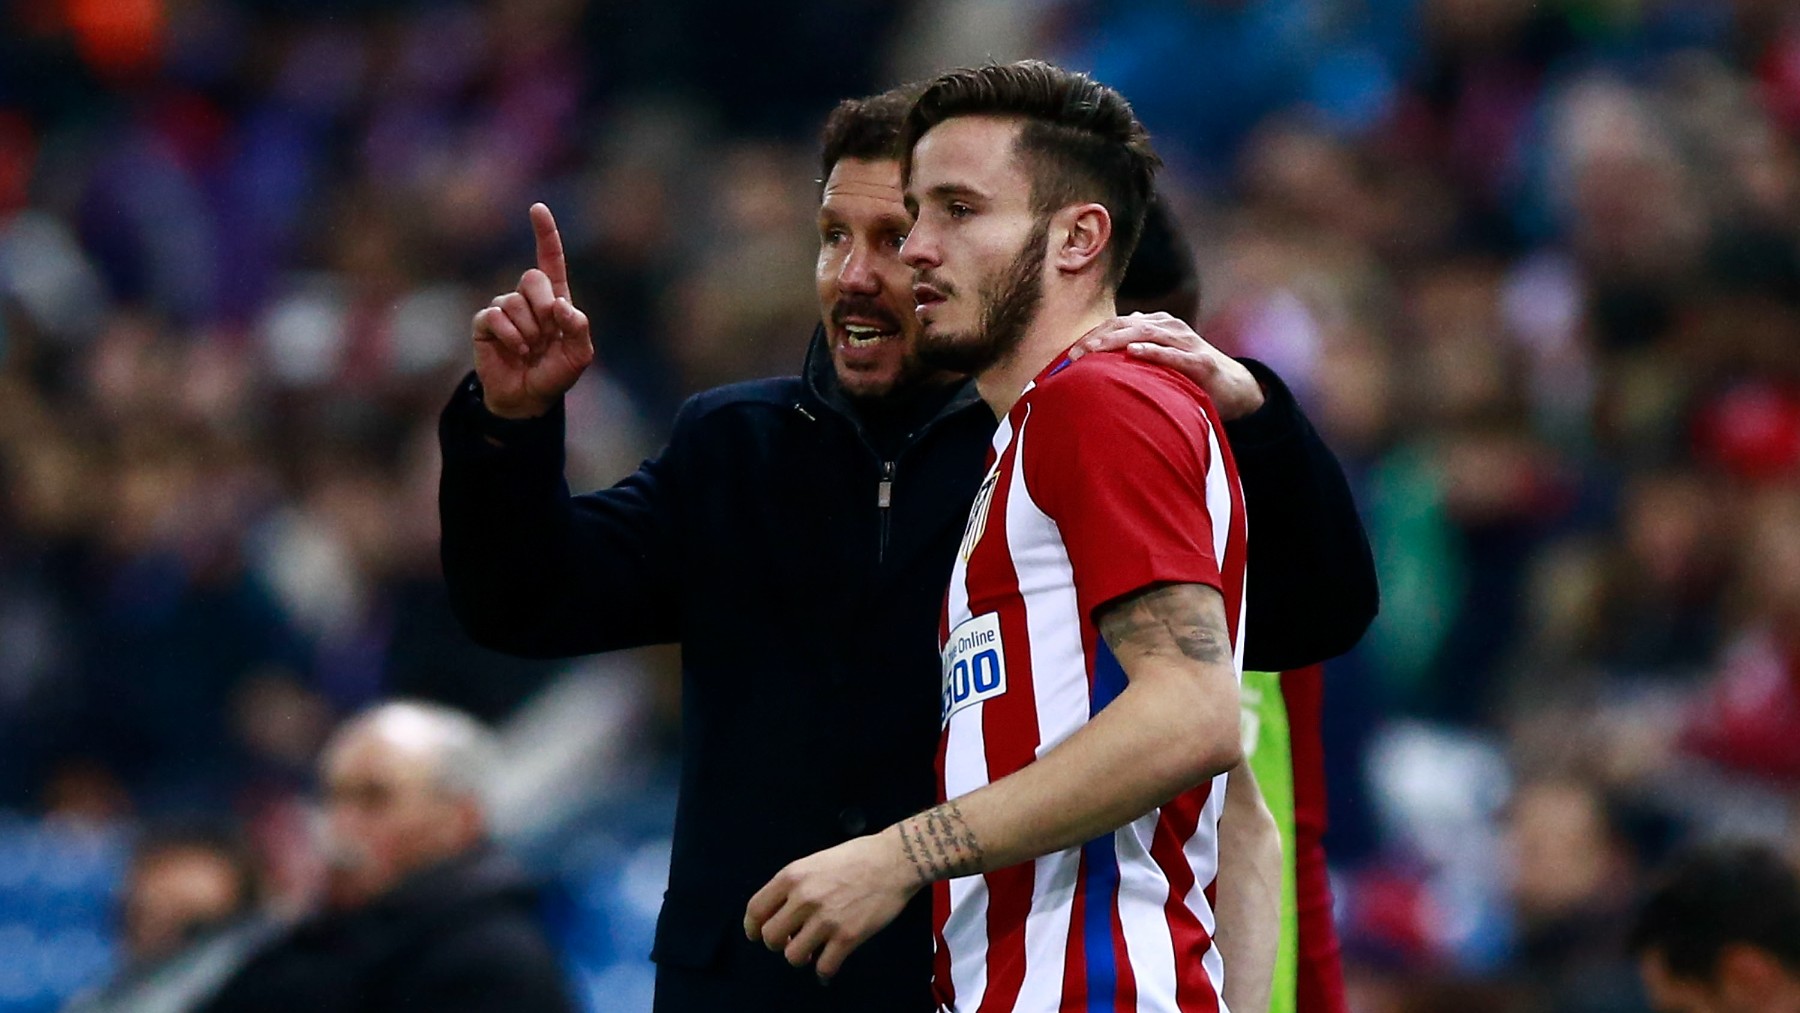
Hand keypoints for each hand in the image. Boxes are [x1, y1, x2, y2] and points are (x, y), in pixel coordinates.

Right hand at [472, 203, 594, 418]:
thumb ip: (579, 329)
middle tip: (547, 333)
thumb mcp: (579, 355)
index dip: (545, 234)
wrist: (528, 398)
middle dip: (543, 305)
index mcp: (554, 299)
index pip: (550, 260)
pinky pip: (496, 316)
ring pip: (514, 301)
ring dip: (528, 330)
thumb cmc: (555, 374)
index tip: (537, 208)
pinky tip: (517, 350)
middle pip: (532, 277)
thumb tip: (561, 305)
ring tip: (531, 350)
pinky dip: (511, 336)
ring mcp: (504, 308)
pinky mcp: (485, 323)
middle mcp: (528, 299)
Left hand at [743, 831, 920, 980]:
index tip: (757, 935)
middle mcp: (804, 898)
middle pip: (771, 937)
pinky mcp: (848, 936)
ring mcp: (826, 919)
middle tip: (793, 940)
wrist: (895, 860)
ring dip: (801, 958)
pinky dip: (824, 971)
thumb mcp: (815, 861)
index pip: (756, 909)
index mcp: (792, 876)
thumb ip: (795, 885)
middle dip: (779, 944)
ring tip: (812, 952)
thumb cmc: (857, 857)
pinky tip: (829, 965)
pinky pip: (824, 967)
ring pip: (793, 956)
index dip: (753, 927)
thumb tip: (782, 913)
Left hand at [1068, 312, 1264, 420]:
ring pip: (1145, 334)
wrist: (1234, 386)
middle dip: (1099, 338)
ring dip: (1116, 341)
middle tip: (1075, 354)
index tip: (1070, 352)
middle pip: (1127, 326)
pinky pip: (1172, 355)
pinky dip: (1152, 352)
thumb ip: (1136, 351)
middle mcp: (1170, 328)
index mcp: (1158, 325)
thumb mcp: (1161, 357)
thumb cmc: (1190, 373)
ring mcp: (1186, 342)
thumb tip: (1104, 353)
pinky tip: (1133, 353)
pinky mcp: (1199, 362)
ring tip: (1094, 351)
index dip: (1094, 334)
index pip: (1119, 323)